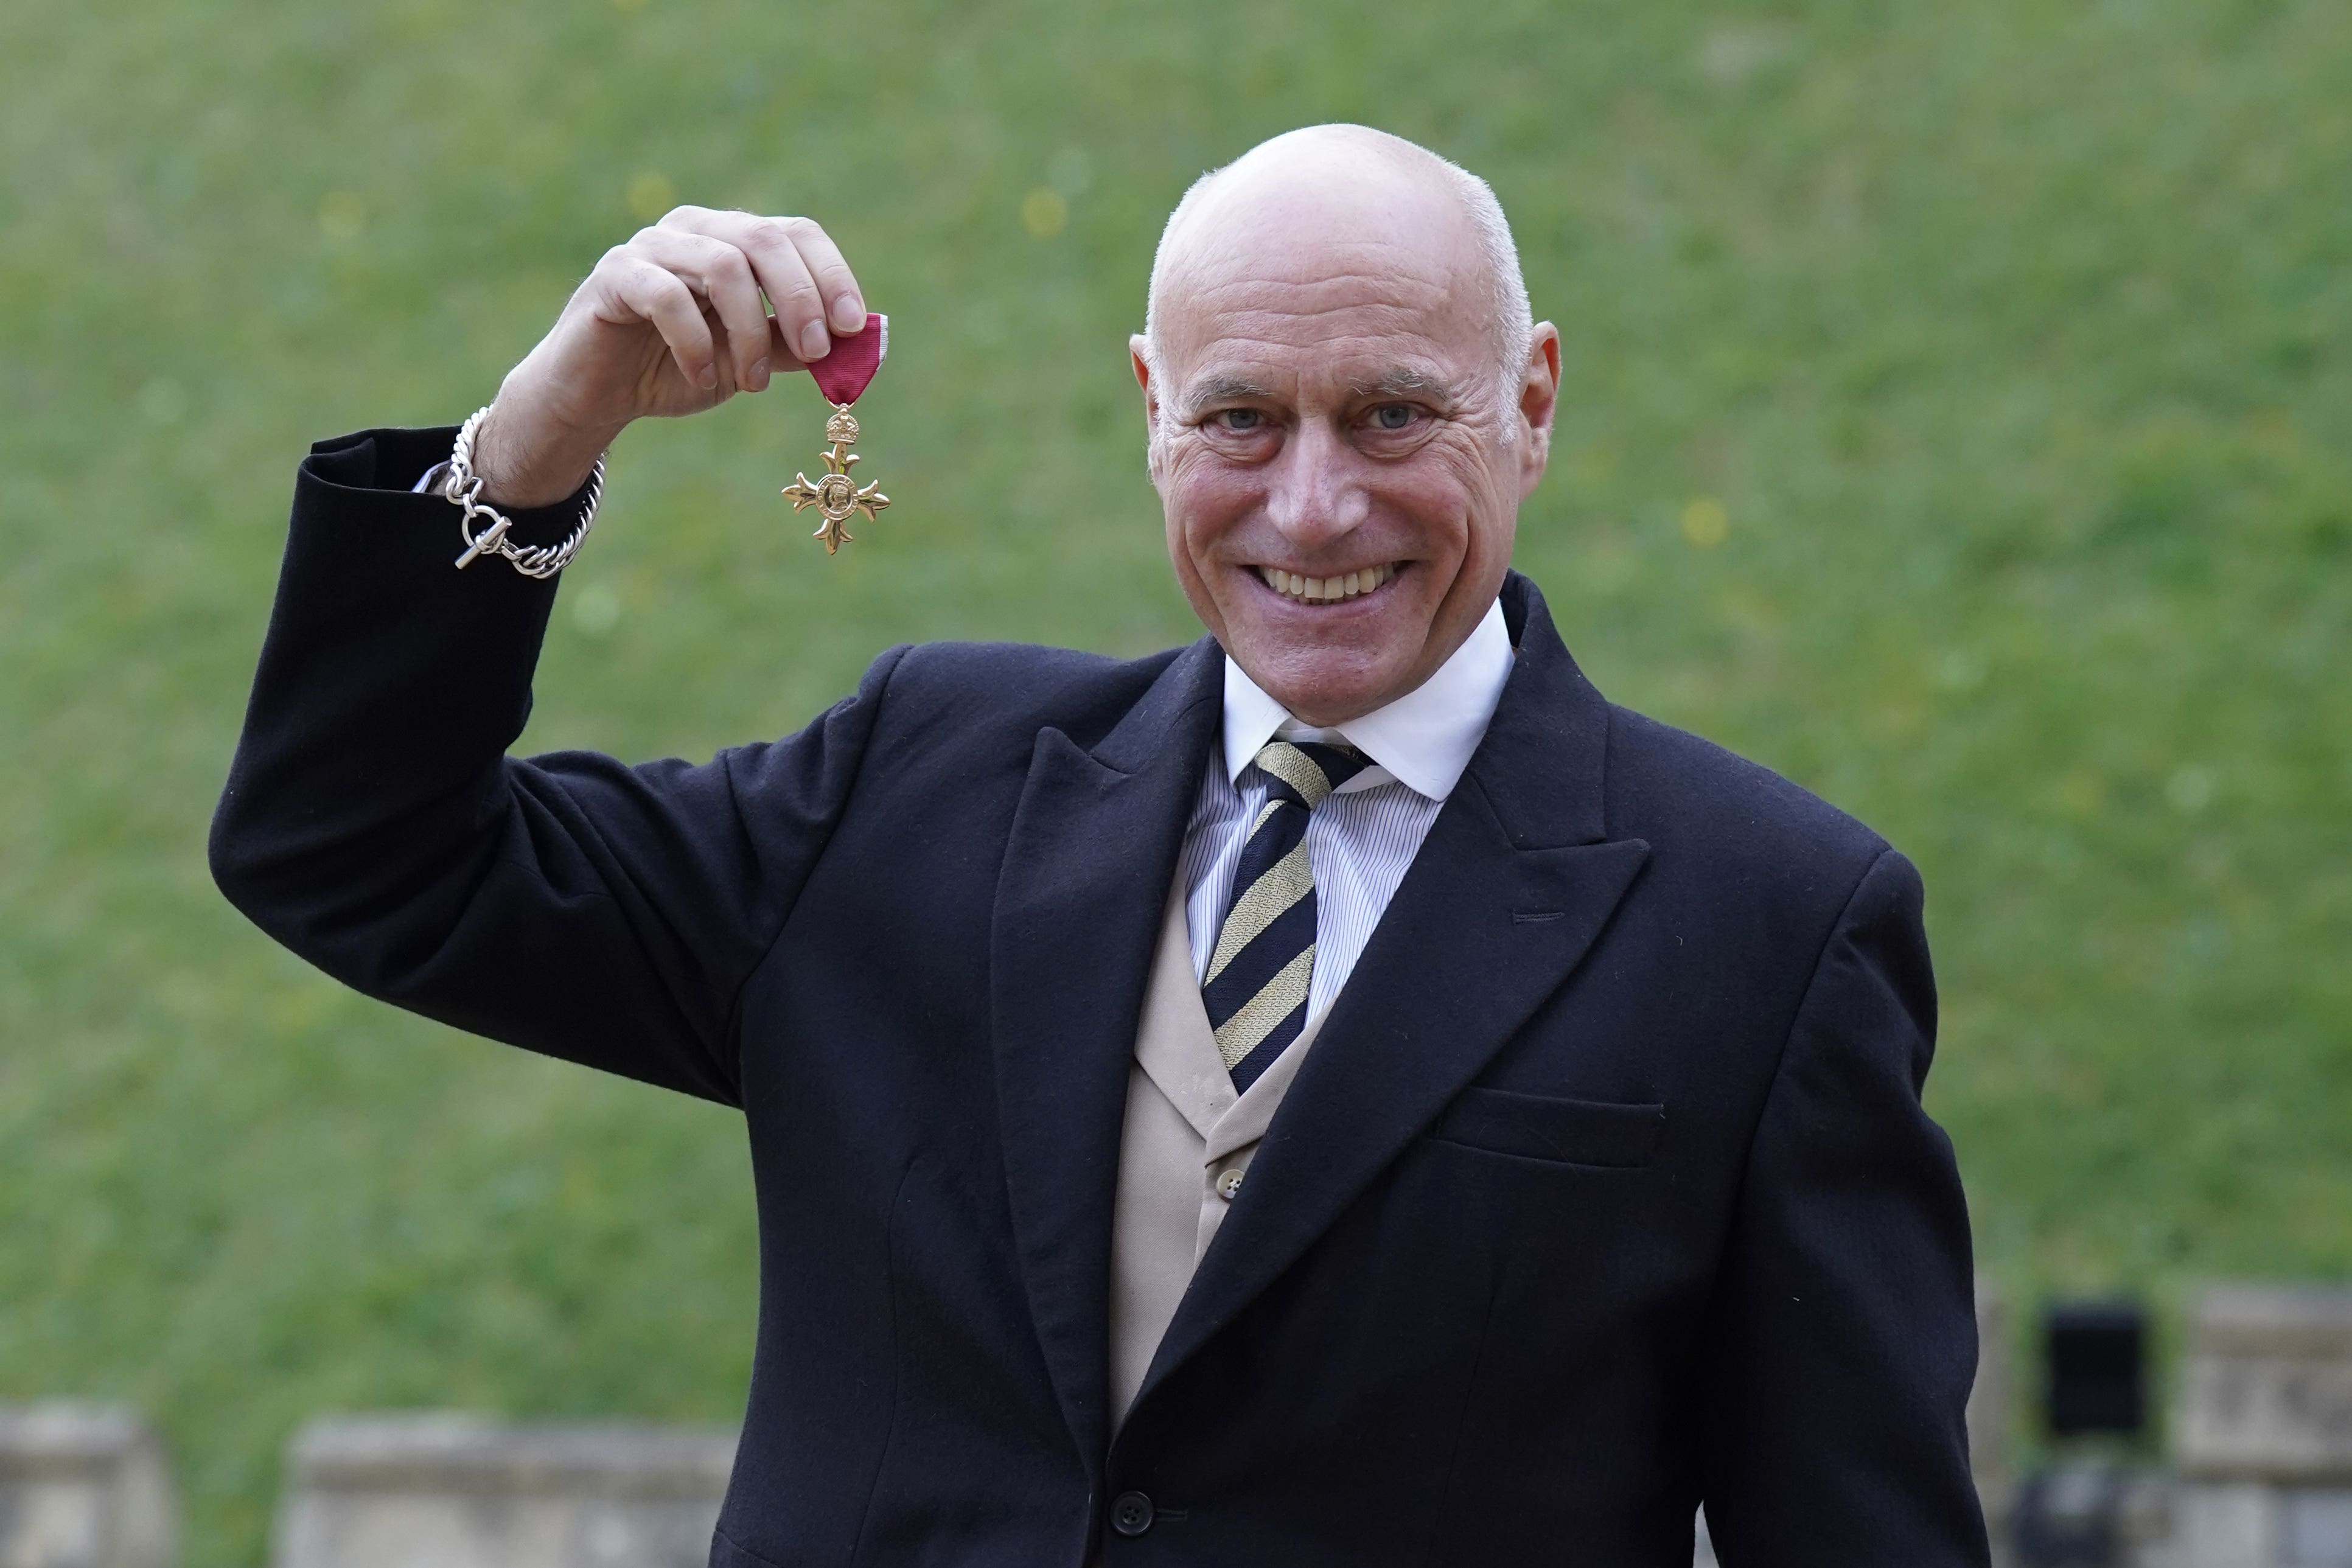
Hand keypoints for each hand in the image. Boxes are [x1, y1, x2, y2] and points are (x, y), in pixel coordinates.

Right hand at [471, 207, 865, 506]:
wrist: (600, 395)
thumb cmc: (681, 369)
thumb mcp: (752, 360)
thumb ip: (796, 346)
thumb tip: (859, 343)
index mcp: (734, 239)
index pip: (795, 233)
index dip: (831, 275)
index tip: (852, 327)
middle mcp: (696, 228)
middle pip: (765, 240)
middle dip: (800, 299)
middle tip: (815, 354)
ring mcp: (652, 246)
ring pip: (723, 266)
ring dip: (750, 332)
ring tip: (751, 383)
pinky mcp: (615, 274)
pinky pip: (667, 296)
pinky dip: (696, 344)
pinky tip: (705, 378)